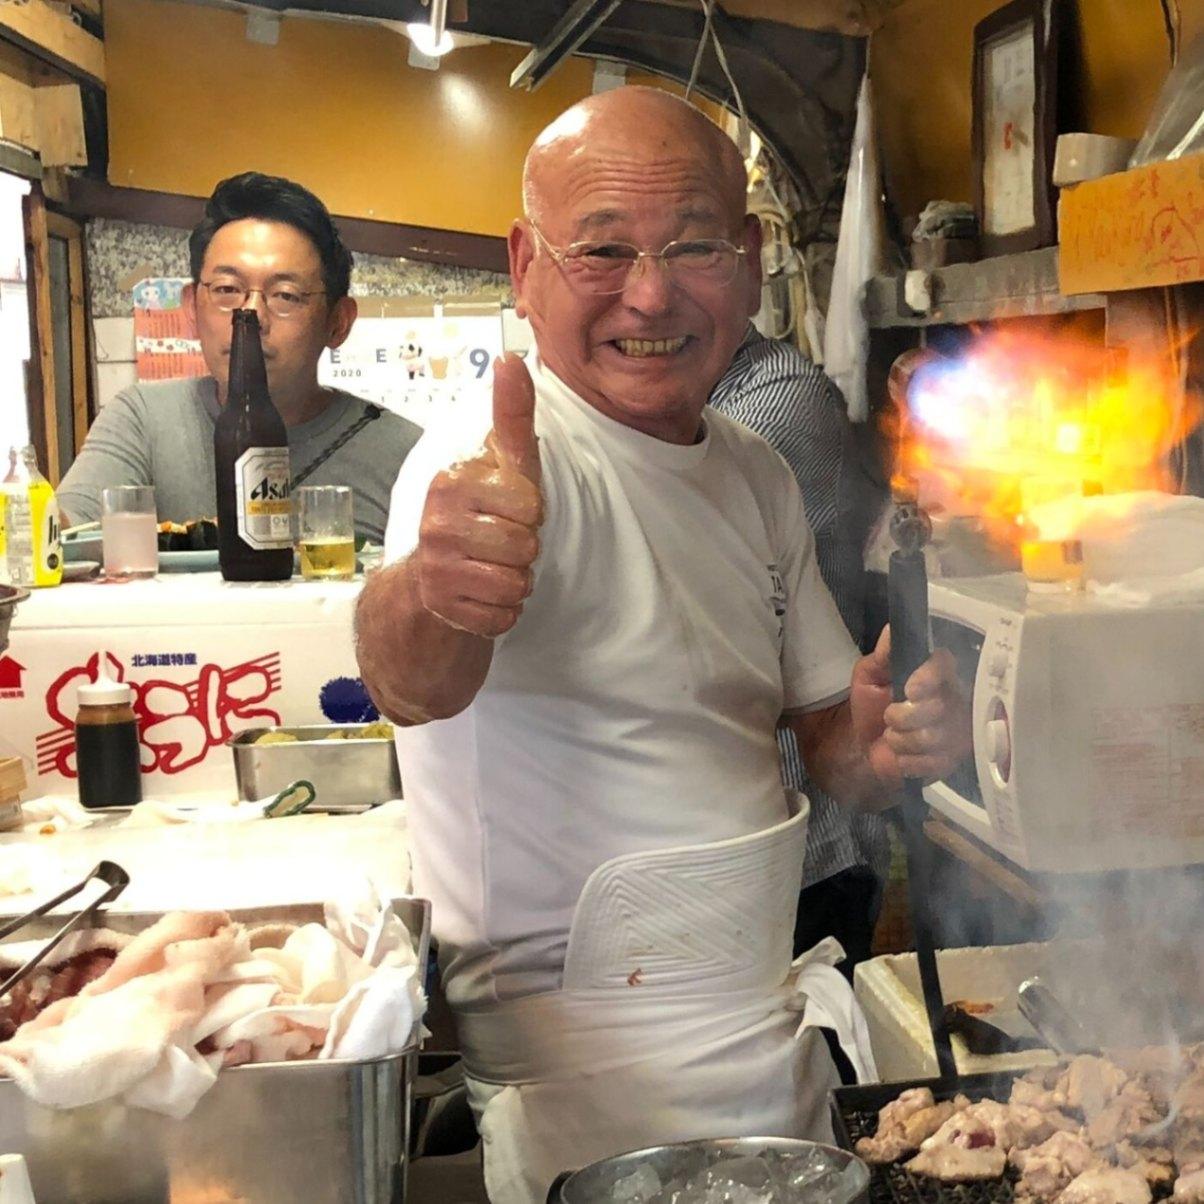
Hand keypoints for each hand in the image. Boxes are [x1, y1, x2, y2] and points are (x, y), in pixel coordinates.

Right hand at [413, 353, 543, 637]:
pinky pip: (504, 616)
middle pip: (525, 547)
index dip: (530, 515)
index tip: (507, 512)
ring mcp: (435, 568)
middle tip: (498, 545)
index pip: (530, 506)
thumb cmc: (480, 517)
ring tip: (491, 570)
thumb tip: (513, 359)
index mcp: (452, 483)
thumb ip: (512, 415)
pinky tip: (481, 597)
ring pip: (517, 584)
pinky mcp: (442, 608)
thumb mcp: (503, 465)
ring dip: (515, 583)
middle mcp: (436, 523)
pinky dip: (502, 613)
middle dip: (523, 552)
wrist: (432, 585)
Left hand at [850, 627, 971, 789]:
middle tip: (889, 717)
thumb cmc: (872, 705)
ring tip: (893, 737)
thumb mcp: (869, 676)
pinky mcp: (953, 760)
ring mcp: (957, 731)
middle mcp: (953, 698)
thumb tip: (892, 630)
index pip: (945, 665)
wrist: (866, 746)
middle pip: (940, 706)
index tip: (910, 689)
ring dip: (901, 740)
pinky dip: (908, 761)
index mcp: (935, 672)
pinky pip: (933, 762)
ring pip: (933, 736)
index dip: (930, 677)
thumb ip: (882, 655)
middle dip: (904, 716)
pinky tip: (902, 756)